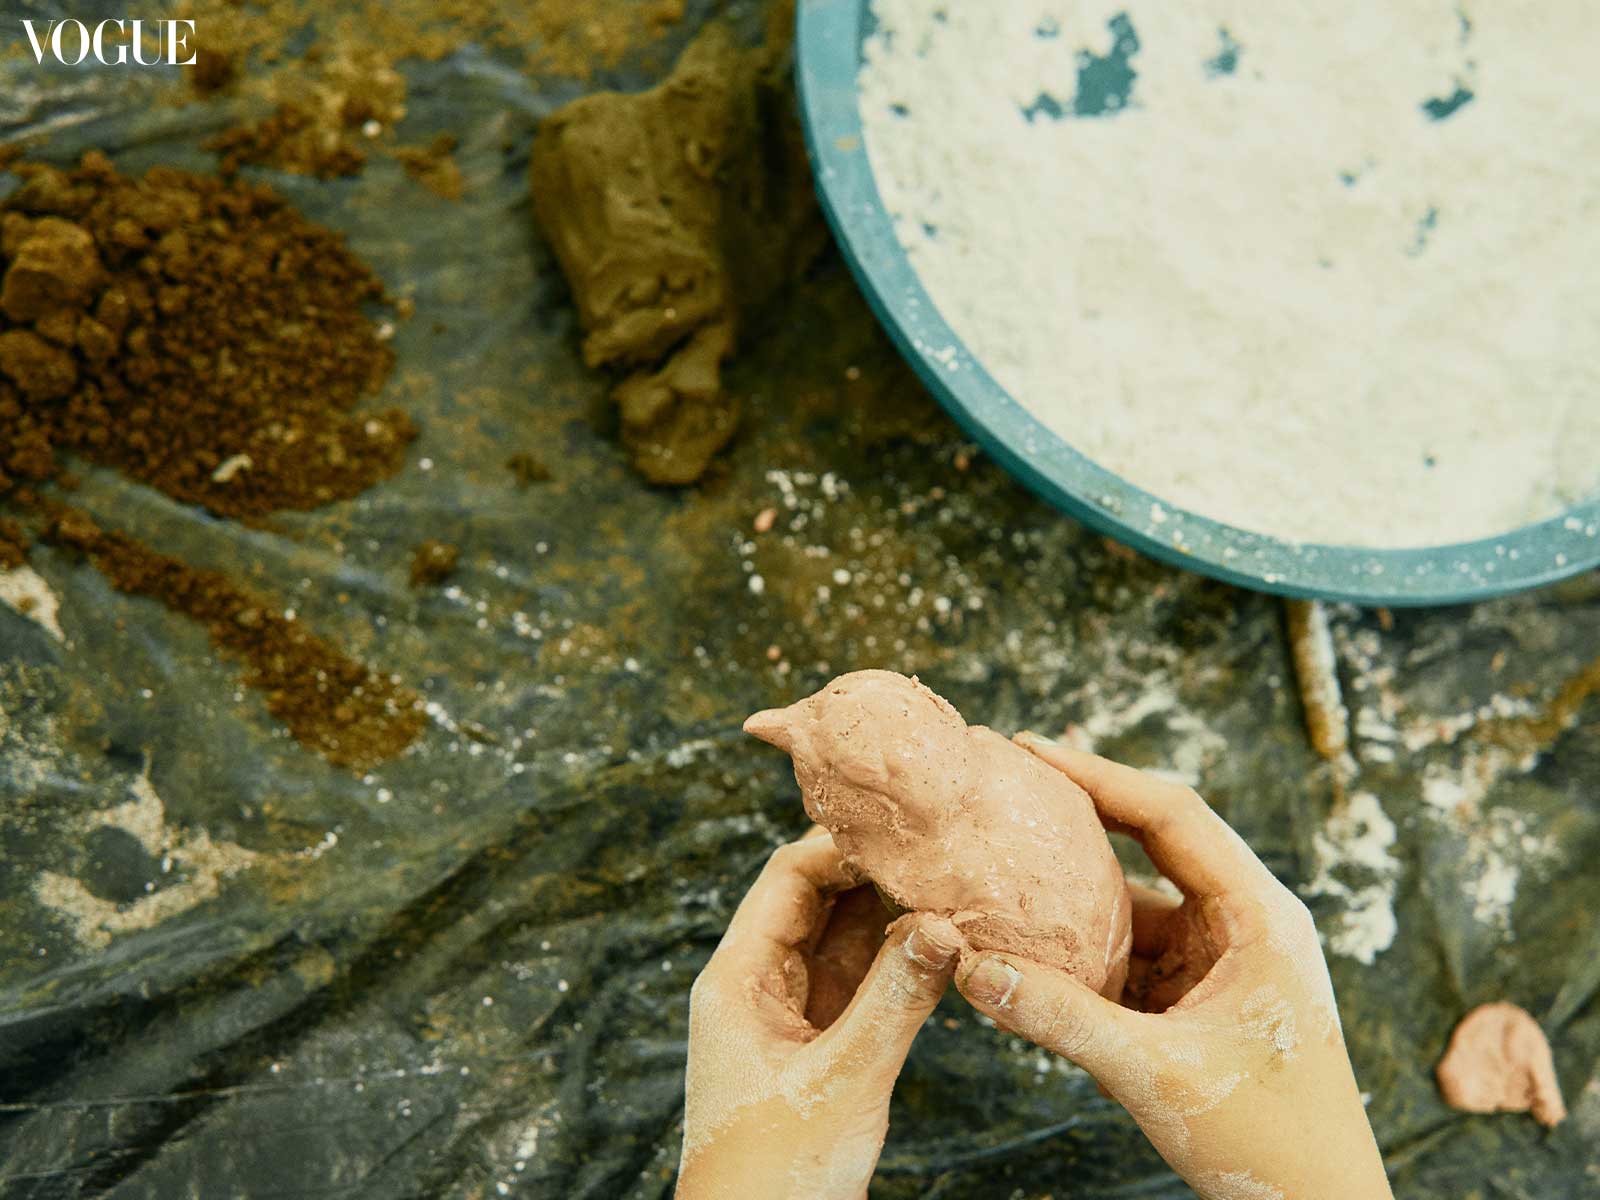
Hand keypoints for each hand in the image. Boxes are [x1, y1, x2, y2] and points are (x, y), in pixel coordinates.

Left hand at [677, 828, 959, 1198]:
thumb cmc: (771, 1176)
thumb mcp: (843, 1081)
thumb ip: (895, 1001)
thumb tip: (945, 925)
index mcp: (738, 978)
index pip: (788, 879)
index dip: (841, 846)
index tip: (902, 829)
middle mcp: (760, 985)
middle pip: (818, 901)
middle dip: (874, 872)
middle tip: (938, 845)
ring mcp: (792, 1015)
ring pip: (846, 941)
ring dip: (893, 916)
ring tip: (951, 881)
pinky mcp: (822, 1047)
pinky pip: (863, 985)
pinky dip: (901, 964)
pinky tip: (944, 943)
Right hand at [955, 737, 1392, 1199]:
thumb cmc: (1273, 1144)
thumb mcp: (1158, 1074)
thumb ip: (1063, 1020)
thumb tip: (974, 970)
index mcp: (1261, 914)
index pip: (1174, 815)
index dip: (1100, 775)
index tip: (1031, 750)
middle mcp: (1245, 921)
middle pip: (1152, 841)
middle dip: (1080, 815)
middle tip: (1007, 784)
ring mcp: (1220, 957)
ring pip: (1133, 902)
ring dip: (1072, 893)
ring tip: (1000, 864)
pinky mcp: (1197, 995)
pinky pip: (1129, 951)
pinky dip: (1080, 948)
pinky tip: (1025, 946)